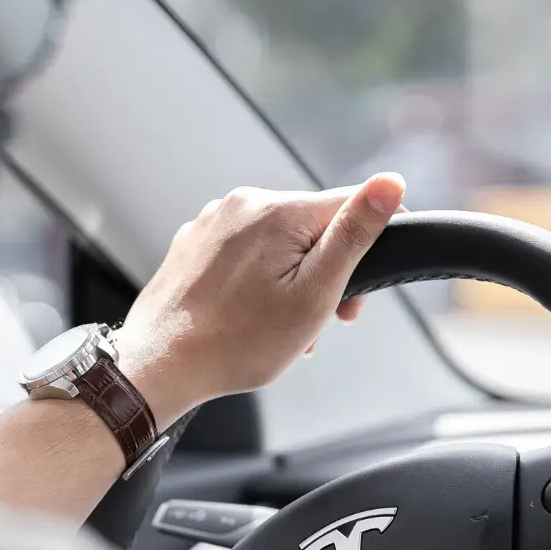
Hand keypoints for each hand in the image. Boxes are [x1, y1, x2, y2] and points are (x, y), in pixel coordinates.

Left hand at [113, 173, 407, 427]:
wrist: (160, 365)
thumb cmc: (237, 342)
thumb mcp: (314, 293)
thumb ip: (354, 234)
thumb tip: (390, 184)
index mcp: (278, 211)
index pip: (350, 203)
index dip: (372, 241)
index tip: (363, 289)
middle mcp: (243, 204)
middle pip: (312, 226)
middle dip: (327, 272)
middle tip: (324, 322)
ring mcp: (214, 222)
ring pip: (279, 242)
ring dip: (294, 280)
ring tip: (284, 328)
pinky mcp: (196, 243)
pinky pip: (245, 252)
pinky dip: (260, 281)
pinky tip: (252, 317)